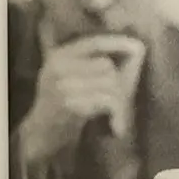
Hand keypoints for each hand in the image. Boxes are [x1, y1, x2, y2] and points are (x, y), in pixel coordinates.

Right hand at [15, 33, 146, 174]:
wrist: (40, 137)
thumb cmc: (62, 110)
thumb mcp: (71, 79)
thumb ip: (95, 64)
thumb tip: (136, 48)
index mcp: (58, 56)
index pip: (94, 41)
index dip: (117, 43)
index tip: (138, 46)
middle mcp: (58, 66)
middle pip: (107, 65)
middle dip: (120, 84)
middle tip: (122, 104)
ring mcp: (62, 85)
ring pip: (110, 83)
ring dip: (120, 103)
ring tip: (118, 117)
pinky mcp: (70, 104)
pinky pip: (107, 101)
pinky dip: (117, 115)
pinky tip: (116, 127)